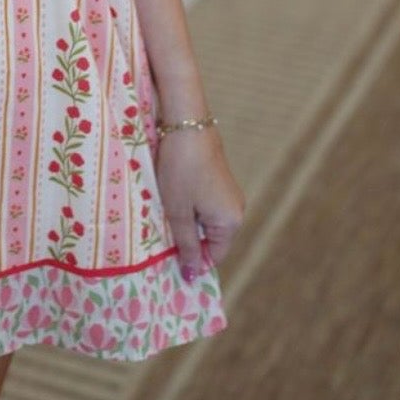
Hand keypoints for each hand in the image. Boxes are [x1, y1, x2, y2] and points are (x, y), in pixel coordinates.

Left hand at [156, 128, 244, 282]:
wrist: (186, 125)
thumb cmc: (180, 171)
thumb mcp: (178, 212)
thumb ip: (186, 245)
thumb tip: (192, 274)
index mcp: (231, 222)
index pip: (214, 257)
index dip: (192, 262)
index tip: (169, 262)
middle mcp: (236, 210)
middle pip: (212, 240)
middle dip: (189, 241)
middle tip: (163, 238)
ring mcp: (230, 194)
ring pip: (207, 222)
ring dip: (187, 223)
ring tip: (165, 216)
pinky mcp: (220, 180)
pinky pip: (206, 206)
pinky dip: (190, 208)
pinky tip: (172, 200)